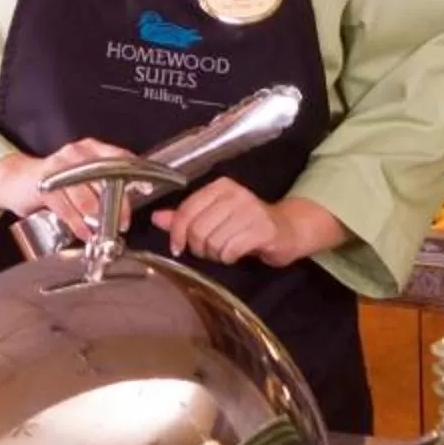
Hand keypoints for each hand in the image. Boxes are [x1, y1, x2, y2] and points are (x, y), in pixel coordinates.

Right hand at [0, 141, 133, 240]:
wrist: (17, 180)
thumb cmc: (56, 181)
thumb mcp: (82, 177)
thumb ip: (104, 186)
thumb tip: (127, 205)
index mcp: (91, 149)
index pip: (119, 157)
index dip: (134, 174)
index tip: (147, 189)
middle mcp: (77, 154)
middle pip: (104, 178)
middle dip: (116, 204)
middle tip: (123, 222)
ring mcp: (59, 168)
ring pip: (85, 195)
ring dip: (96, 218)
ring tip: (102, 232)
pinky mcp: (44, 184)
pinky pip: (65, 207)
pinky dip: (77, 223)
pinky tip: (84, 233)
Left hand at [153, 180, 345, 267]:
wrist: (287, 230)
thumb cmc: (245, 224)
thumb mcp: (214, 217)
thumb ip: (185, 217)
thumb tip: (156, 218)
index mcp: (220, 186)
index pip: (186, 210)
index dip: (177, 233)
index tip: (178, 247)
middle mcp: (235, 194)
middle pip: (197, 229)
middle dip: (199, 247)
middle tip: (209, 250)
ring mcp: (250, 210)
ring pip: (213, 242)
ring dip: (215, 254)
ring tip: (225, 251)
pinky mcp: (263, 229)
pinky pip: (230, 250)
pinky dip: (229, 258)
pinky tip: (236, 254)